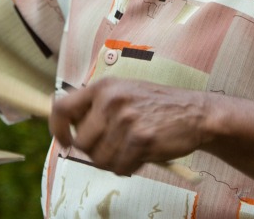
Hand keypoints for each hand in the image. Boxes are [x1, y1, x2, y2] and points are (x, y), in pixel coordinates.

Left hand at [49, 78, 212, 175]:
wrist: (195, 112)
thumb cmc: (156, 106)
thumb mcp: (123, 93)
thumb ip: (97, 106)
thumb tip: (68, 129)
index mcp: (103, 87)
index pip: (62, 107)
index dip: (57, 129)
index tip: (65, 141)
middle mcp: (111, 100)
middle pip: (81, 142)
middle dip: (94, 151)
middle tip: (114, 147)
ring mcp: (126, 119)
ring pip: (99, 159)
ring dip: (113, 161)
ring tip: (129, 150)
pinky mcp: (141, 139)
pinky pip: (120, 167)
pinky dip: (128, 167)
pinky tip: (141, 155)